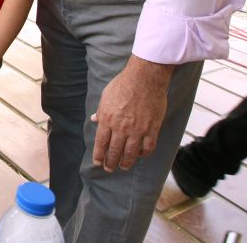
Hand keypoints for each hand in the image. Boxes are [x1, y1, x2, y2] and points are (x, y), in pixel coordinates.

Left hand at [90, 56, 173, 171]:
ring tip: (124, 167)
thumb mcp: (106, 96)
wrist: (144, 78)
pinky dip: (143, 154)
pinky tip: (140, 155)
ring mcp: (137, 129)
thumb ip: (101, 111)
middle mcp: (121, 127)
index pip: (101, 142)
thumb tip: (94, 120)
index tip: (98, 162)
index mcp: (107, 119)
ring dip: (126, 162)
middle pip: (114, 151)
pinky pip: (148, 147)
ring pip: (130, 153)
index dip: (99, 155)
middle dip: (111, 162)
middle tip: (109, 168)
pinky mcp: (152, 128)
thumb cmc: (123, 84)